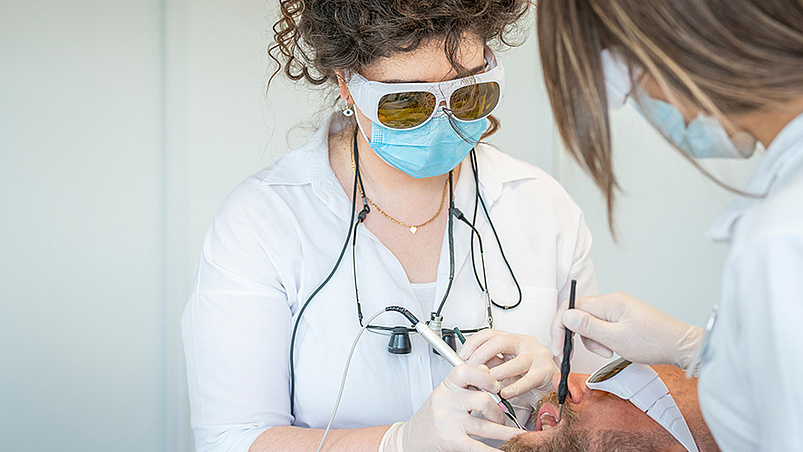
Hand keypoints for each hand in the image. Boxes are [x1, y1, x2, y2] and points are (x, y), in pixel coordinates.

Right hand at [378, 364, 519, 451]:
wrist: (410, 438)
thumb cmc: (431, 415)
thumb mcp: (445, 393)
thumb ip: (466, 383)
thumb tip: (488, 371)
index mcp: (446, 386)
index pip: (467, 371)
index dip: (485, 376)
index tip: (496, 385)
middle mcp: (447, 401)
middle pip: (483, 400)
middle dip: (499, 412)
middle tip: (502, 418)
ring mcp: (449, 421)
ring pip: (486, 425)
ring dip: (506, 432)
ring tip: (516, 435)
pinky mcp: (451, 440)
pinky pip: (478, 447)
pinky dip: (494, 451)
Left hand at [458, 329, 557, 406]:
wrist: (549, 391)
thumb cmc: (526, 378)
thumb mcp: (504, 368)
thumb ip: (490, 363)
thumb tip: (470, 364)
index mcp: (513, 339)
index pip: (490, 333)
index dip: (474, 343)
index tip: (463, 355)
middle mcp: (525, 343)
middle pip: (500, 341)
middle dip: (482, 355)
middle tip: (473, 369)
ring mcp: (537, 355)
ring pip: (514, 362)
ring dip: (497, 374)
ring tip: (488, 383)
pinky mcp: (546, 370)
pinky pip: (528, 379)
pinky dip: (514, 388)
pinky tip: (505, 393)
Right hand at [550, 292, 703, 370]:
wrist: (681, 346)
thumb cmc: (653, 342)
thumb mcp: (616, 339)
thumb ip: (588, 327)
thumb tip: (565, 316)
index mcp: (609, 302)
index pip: (571, 307)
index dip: (560, 326)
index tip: (559, 345)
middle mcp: (612, 301)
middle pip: (580, 314)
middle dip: (579, 335)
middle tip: (588, 352)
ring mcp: (619, 308)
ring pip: (591, 322)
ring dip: (593, 340)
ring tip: (609, 351)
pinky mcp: (624, 316)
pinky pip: (603, 325)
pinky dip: (603, 338)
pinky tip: (615, 347)